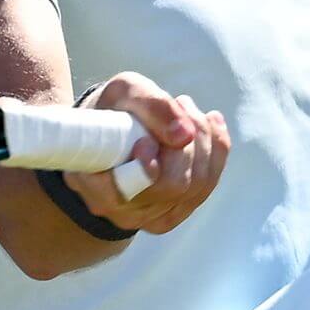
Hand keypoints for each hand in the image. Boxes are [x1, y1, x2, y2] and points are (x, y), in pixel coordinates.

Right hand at [64, 73, 229, 235]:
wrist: (109, 132)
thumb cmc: (114, 110)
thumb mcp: (124, 91)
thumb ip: (151, 107)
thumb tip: (185, 134)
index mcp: (93, 183)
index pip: (125, 192)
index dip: (145, 168)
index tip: (146, 141)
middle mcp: (120, 210)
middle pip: (173, 186)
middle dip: (189, 139)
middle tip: (182, 102)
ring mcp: (149, 218)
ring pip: (196, 187)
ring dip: (204, 140)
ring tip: (189, 108)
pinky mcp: (172, 214)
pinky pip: (207, 187)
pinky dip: (216, 152)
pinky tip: (210, 124)